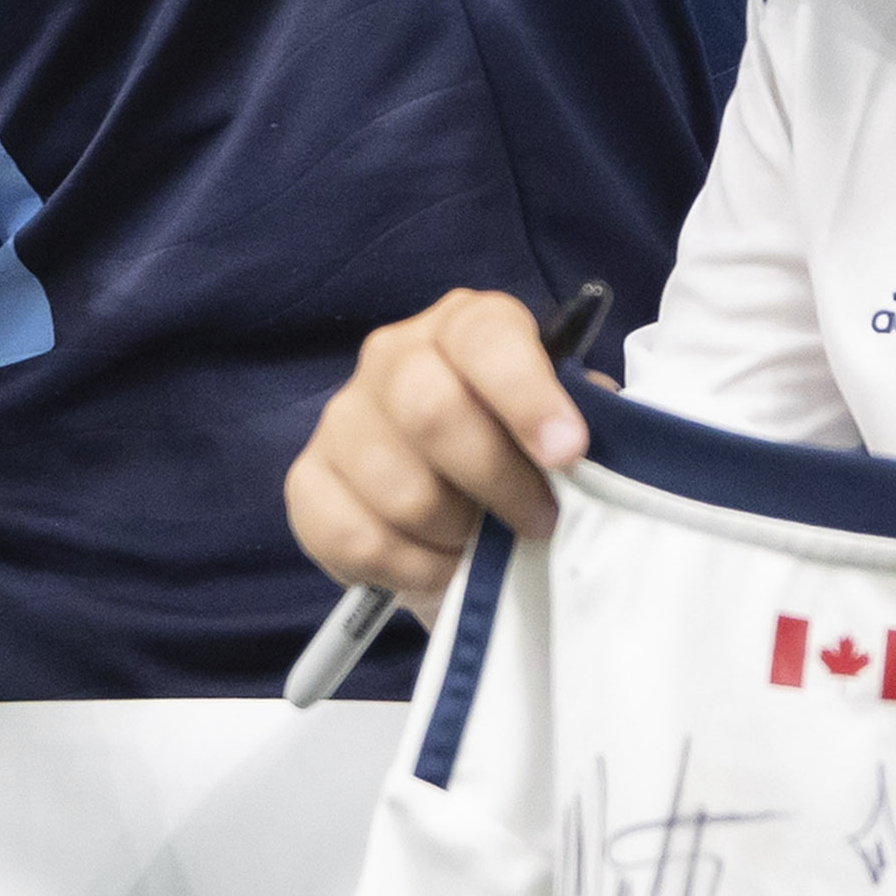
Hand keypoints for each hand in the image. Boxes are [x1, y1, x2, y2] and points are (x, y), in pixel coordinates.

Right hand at [283, 288, 594, 606]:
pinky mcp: (308, 483)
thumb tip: (587, 450)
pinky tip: (439, 564)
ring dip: (458, 535)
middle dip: (499, 482)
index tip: (568, 454)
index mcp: (466, 326)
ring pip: (401, 489)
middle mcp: (393, 356)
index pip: (486, 338)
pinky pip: (357, 539)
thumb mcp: (565, 432)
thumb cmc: (524, 464)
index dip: (528, 396)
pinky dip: (413, 569)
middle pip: (433, 411)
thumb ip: (582, 425)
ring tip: (483, 544)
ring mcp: (342, 419)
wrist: (464, 519)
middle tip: (538, 521)